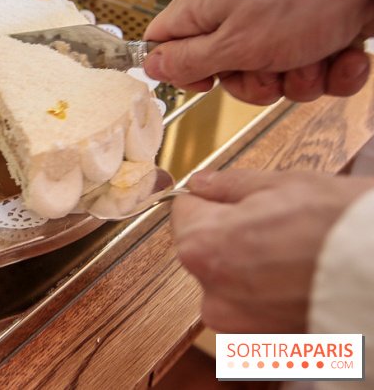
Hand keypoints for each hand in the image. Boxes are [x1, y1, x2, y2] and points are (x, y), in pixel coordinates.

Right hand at [144, 0, 373, 104]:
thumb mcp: (235, 43)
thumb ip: (188, 60)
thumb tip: (151, 67)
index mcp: (202, 9)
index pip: (163, 45)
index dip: (180, 71)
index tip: (206, 81)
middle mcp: (234, 15)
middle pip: (223, 74)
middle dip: (254, 84)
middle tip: (269, 68)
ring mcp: (274, 24)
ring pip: (271, 78)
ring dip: (298, 79)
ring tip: (313, 54)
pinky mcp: (311, 33)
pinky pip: (310, 73)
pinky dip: (331, 72)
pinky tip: (341, 54)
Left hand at [172, 168, 373, 333]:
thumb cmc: (338, 226)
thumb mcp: (279, 185)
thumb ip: (228, 185)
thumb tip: (202, 183)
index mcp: (202, 245)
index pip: (183, 210)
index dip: (207, 199)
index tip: (225, 196)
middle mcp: (210, 289)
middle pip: (201, 246)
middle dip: (226, 232)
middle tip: (270, 221)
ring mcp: (235, 320)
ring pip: (224, 276)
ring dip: (244, 262)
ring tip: (287, 249)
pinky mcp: (260, 338)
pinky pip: (247, 304)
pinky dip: (263, 290)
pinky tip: (292, 274)